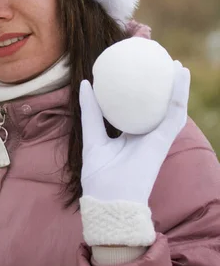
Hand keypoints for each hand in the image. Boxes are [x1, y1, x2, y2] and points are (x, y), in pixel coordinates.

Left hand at [80, 61, 189, 205]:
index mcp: (130, 137)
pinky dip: (180, 92)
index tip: (136, 70)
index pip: (138, 110)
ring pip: (172, 107)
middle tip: (160, 64)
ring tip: (176, 64)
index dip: (139, 92)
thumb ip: (90, 112)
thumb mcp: (92, 137)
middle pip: (158, 107)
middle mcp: (146, 136)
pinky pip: (175, 112)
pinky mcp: (164, 140)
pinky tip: (181, 74)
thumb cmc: (99, 175)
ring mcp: (157, 138)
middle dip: (162, 87)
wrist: (110, 201)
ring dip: (177, 86)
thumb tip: (85, 83)